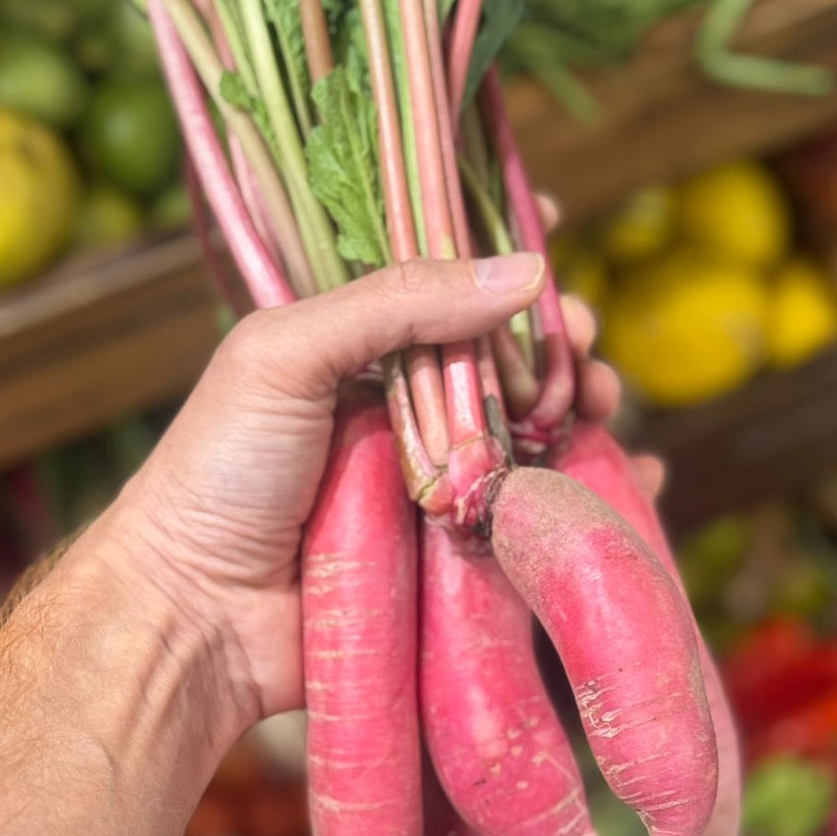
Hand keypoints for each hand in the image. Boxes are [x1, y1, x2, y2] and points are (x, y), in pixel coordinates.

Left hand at [81, 254, 644, 734]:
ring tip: (602, 402)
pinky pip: (542, 518)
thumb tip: (526, 269)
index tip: (553, 218)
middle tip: (581, 341)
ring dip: (587, 405)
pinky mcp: (460, 555)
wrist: (195, 618)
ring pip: (538, 431)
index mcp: (359, 348)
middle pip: (507, 356)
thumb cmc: (220, 470)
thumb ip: (396, 304)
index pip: (443, 281)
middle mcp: (406, 408)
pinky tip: (641, 475)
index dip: (500, 249)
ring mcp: (438, 483)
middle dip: (558, 337)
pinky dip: (599, 494)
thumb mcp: (287, 355)